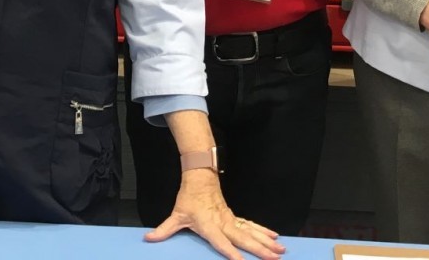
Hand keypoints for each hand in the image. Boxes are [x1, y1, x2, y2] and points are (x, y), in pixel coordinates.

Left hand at [143, 168, 284, 259]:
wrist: (200, 176)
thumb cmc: (188, 198)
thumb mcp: (176, 214)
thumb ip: (164, 229)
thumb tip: (148, 238)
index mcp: (208, 225)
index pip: (220, 241)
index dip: (230, 252)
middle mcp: (223, 223)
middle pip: (243, 238)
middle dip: (259, 249)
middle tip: (274, 258)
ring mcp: (231, 220)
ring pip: (251, 232)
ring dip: (266, 242)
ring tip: (280, 251)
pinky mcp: (234, 217)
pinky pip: (251, 226)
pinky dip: (263, 231)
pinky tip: (275, 238)